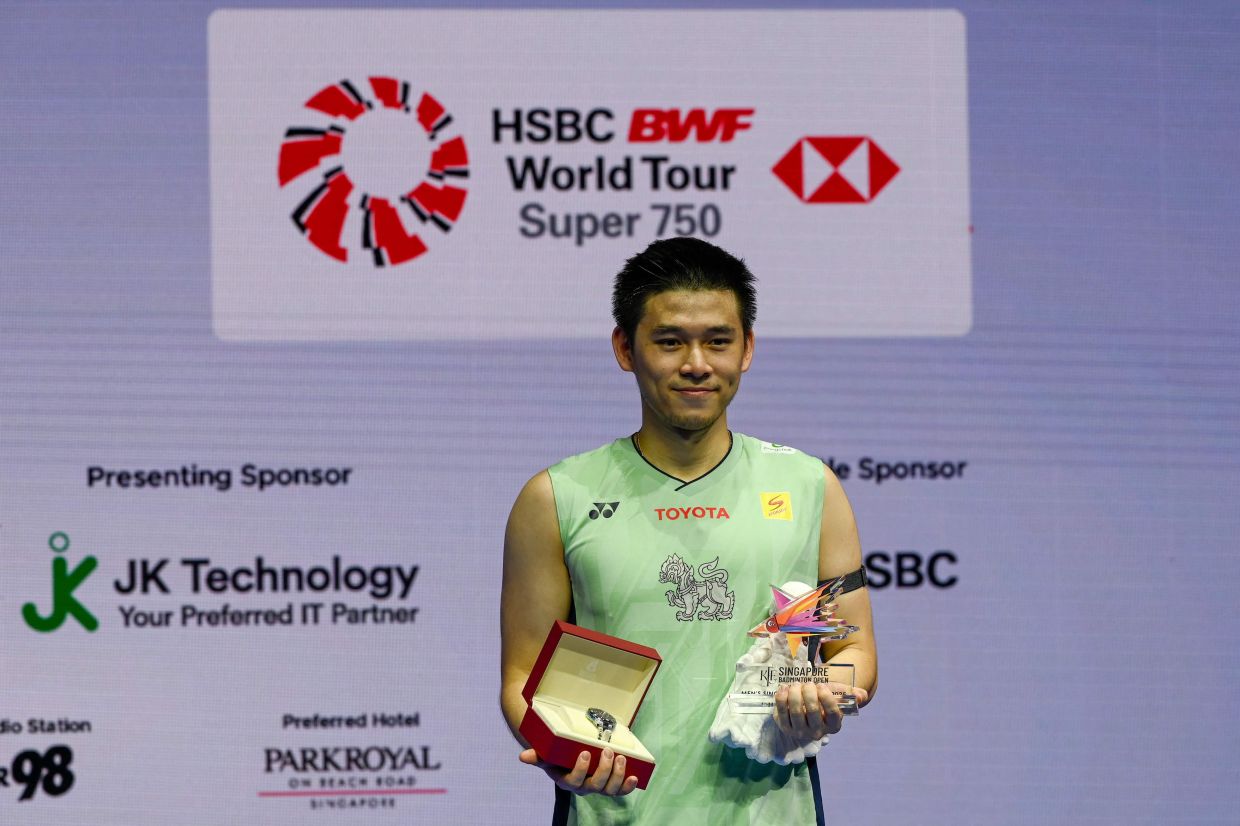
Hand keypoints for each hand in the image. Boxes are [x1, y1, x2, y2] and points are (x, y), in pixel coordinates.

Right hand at [519, 747, 638, 796]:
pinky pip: (620, 791)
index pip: (574, 781)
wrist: (568, 757)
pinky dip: (628, 786)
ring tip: (621, 758)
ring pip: (609, 790)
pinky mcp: (610, 785)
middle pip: (595, 786)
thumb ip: (537, 756)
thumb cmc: (557, 756)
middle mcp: (583, 787)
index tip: (585, 753)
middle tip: (607, 751)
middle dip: (603, 769)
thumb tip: (522, 757)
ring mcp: (598, 787)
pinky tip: (634, 777)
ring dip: (617, 775)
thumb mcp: (547, 755)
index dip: (581, 770)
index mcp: (567, 781)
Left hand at [773, 682, 869, 743]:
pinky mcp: (785, 727)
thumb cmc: (824, 698)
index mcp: (833, 725)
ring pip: (796, 711)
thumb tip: (861, 696)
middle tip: (808, 683)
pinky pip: (780, 711)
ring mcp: (800, 732)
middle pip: (812, 710)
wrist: (807, 705)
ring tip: (796, 684)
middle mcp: (817, 732)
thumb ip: (850, 694)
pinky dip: (781, 697)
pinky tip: (785, 688)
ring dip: (795, 693)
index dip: (826, 697)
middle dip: (809, 691)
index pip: (832, 713)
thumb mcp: (838, 695)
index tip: (821, 685)